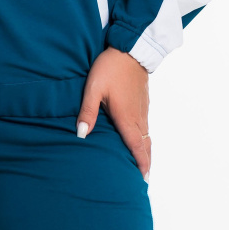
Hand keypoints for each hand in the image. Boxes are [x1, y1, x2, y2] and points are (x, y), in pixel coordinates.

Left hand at [76, 46, 150, 180]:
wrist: (130, 49)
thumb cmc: (109, 68)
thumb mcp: (93, 89)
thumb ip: (87, 112)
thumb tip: (81, 134)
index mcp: (126, 117)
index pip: (136, 147)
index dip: (141, 164)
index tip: (143, 180)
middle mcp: (138, 117)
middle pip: (145, 146)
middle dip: (145, 163)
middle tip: (143, 180)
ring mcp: (143, 110)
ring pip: (147, 137)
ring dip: (146, 152)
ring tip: (142, 166)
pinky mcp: (143, 103)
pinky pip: (146, 127)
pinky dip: (145, 140)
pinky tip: (139, 142)